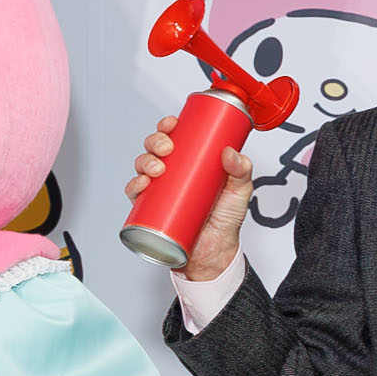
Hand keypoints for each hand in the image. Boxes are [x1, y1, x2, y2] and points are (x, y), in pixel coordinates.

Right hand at [126, 116, 253, 280]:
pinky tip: (143, 183)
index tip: (173, 123)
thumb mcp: (240, 191)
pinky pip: (134, 193)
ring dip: (145, 161)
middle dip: (156, 141)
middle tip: (167, 147)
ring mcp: (161, 190)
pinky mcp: (152, 209)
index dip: (168, 126)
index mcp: (191, 161)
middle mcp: (173, 172)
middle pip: (154, 148)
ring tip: (158, 168)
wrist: (215, 252)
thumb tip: (231, 153)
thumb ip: (242, 170)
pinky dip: (134, 185)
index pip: (175, 136)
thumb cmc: (225, 219)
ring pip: (142, 166)